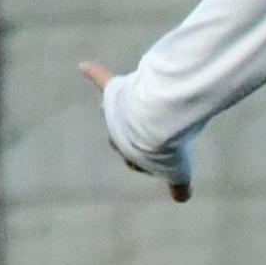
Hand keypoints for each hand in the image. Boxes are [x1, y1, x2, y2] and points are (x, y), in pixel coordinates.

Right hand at [77, 60, 189, 201]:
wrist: (155, 121)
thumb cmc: (167, 147)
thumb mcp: (179, 172)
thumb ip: (180, 187)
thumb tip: (182, 199)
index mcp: (131, 155)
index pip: (137, 160)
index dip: (153, 157)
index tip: (166, 153)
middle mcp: (118, 136)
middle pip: (125, 137)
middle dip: (138, 134)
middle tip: (159, 130)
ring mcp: (116, 114)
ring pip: (115, 111)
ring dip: (124, 109)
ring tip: (136, 104)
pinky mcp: (116, 93)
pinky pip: (102, 81)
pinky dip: (94, 73)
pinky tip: (84, 66)